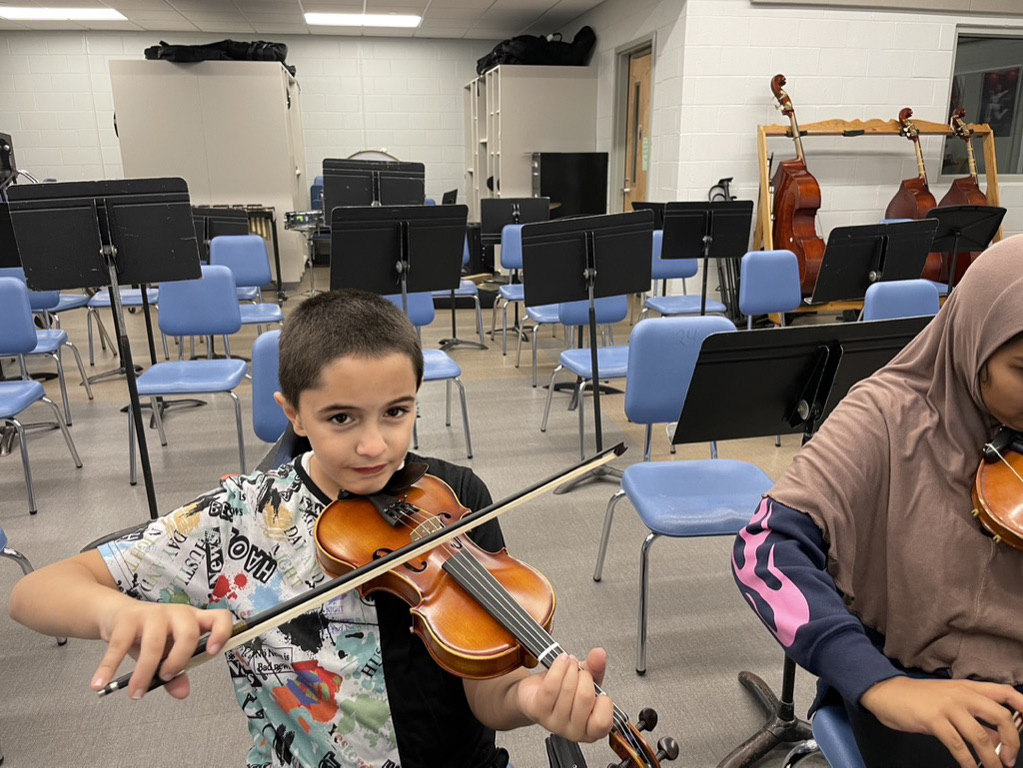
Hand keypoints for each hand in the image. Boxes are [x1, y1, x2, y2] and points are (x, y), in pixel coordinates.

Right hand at [91, 600, 233, 700]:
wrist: (117, 614)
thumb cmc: (150, 635)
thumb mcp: (167, 653)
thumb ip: (178, 672)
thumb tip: (183, 693)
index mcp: (194, 620)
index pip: (219, 618)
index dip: (221, 633)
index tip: (213, 652)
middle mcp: (177, 613)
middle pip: (189, 633)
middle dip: (179, 661)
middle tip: (166, 678)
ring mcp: (152, 613)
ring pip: (155, 643)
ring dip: (144, 673)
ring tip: (136, 694)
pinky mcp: (127, 618)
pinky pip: (119, 646)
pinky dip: (108, 668)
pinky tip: (100, 684)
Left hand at [514, 648, 613, 742]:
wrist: (535, 693)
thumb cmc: (563, 691)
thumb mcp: (586, 681)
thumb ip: (596, 668)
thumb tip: (599, 654)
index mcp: (590, 730)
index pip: (602, 722)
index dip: (603, 701)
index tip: (597, 689)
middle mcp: (572, 732)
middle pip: (585, 697)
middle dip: (584, 675)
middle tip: (580, 670)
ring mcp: (554, 723)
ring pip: (567, 690)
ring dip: (570, 668)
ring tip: (569, 663)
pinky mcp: (538, 711)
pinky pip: (551, 687)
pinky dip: (558, 668)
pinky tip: (561, 661)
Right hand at [860, 676, 1022, 767]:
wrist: (887, 693)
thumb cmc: (921, 699)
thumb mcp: (951, 704)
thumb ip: (976, 720)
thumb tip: (999, 742)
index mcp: (969, 687)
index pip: (1005, 692)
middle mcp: (962, 694)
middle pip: (1000, 716)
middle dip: (1013, 741)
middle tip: (1010, 759)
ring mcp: (948, 706)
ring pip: (981, 736)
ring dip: (992, 759)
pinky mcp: (933, 720)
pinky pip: (957, 746)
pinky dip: (968, 762)